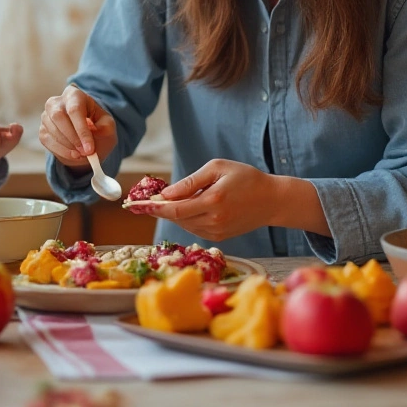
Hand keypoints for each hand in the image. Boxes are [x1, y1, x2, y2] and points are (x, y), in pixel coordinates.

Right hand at [39, 84, 117, 167]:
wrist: (86, 139)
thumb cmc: (97, 128)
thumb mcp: (107, 125)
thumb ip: (105, 127)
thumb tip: (93, 135)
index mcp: (75, 95)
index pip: (75, 109)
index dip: (82, 130)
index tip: (90, 148)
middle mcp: (56, 102)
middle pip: (59, 116)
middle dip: (73, 138)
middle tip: (85, 152)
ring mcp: (46, 115)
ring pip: (52, 130)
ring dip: (68, 146)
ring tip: (81, 154)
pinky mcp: (42, 129)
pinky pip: (46, 140)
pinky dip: (60, 151)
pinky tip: (72, 154)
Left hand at [128, 159, 284, 241]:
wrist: (272, 200)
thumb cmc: (245, 178)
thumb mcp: (217, 169)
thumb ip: (190, 182)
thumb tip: (166, 194)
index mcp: (214, 202)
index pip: (175, 209)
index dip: (153, 208)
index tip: (134, 205)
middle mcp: (214, 221)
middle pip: (177, 218)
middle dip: (159, 209)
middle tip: (142, 201)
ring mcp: (217, 232)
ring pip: (184, 224)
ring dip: (172, 213)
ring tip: (164, 200)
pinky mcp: (219, 237)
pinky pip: (194, 228)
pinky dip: (186, 218)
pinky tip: (187, 207)